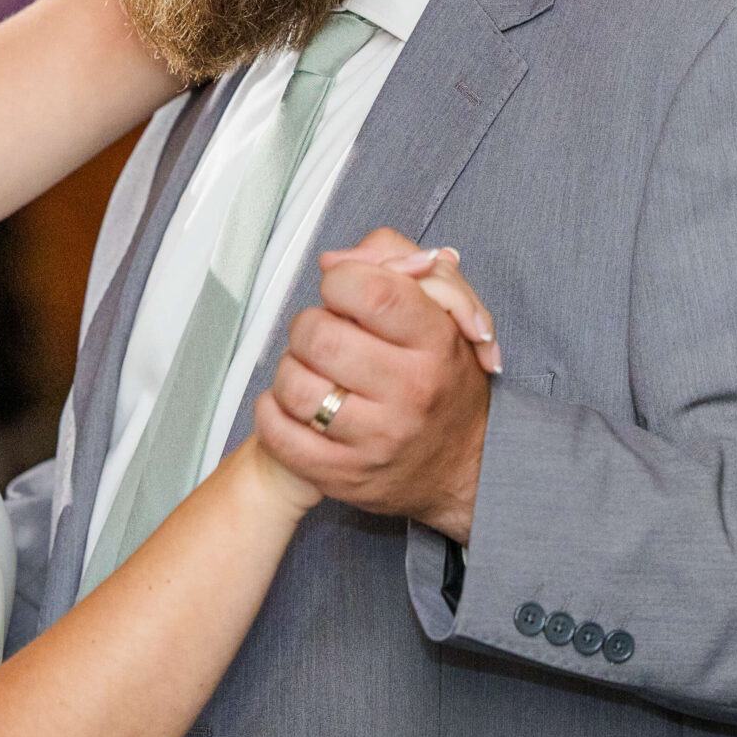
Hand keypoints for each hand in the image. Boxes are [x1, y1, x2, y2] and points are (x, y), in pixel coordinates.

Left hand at [252, 227, 494, 543]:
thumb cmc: (442, 375)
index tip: (343, 289)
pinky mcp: (344, 475)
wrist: (463, 464)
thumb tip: (333, 262)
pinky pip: (278, 435)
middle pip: (320, 336)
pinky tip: (295, 404)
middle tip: (327, 334)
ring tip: (314, 371)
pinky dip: (273, 411)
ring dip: (291, 369)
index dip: (342, 280)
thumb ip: (394, 261)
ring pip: (293, 385)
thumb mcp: (441, 307)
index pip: (372, 291)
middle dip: (311, 325)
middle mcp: (410, 393)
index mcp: (436, 344)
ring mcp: (376, 440)